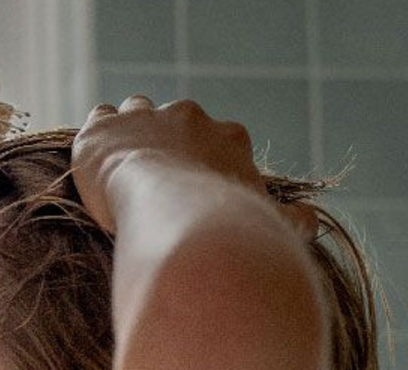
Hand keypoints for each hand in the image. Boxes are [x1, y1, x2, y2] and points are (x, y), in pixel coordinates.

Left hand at [72, 96, 314, 240]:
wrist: (174, 215)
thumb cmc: (227, 224)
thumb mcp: (268, 221)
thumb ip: (291, 219)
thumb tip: (311, 223)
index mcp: (230, 137)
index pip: (220, 138)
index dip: (207, 161)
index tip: (195, 187)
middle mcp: (190, 116)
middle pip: (178, 118)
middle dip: (170, 140)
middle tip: (157, 180)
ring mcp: (146, 116)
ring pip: (137, 107)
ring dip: (132, 128)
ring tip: (122, 162)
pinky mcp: (106, 126)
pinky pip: (100, 115)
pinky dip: (98, 135)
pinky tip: (96, 161)